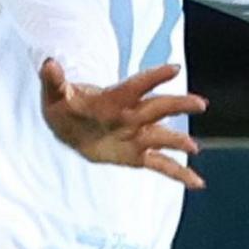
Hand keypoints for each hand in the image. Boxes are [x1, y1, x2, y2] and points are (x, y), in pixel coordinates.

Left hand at [39, 59, 209, 188]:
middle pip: (158, 108)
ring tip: (193, 148)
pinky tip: (197, 183)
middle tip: (200, 103)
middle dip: (178, 105)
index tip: (174, 69)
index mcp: (113, 99)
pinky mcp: (137, 155)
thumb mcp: (54, 94)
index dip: (153, 77)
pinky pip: (161, 164)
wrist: (69, 126)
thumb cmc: (65, 106)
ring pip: (163, 136)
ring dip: (178, 142)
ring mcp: (137, 135)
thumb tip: (48, 65)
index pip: (136, 86)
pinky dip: (179, 173)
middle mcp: (131, 115)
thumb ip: (54, 81)